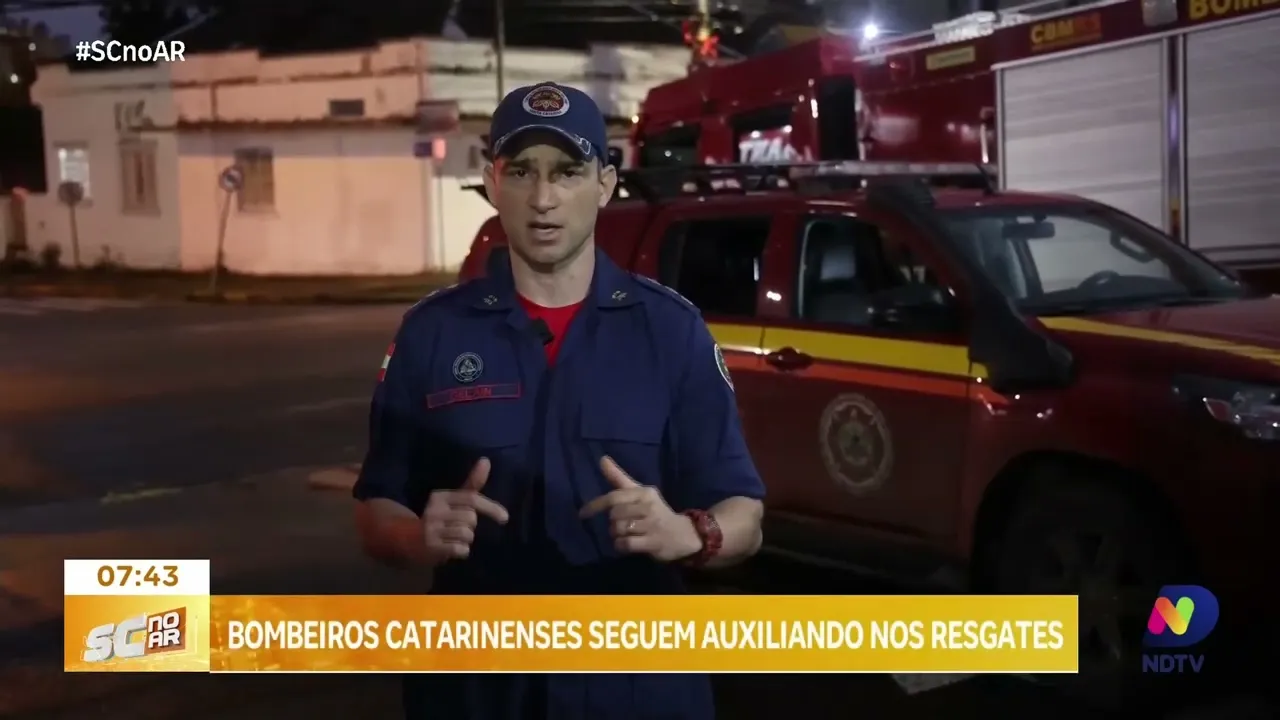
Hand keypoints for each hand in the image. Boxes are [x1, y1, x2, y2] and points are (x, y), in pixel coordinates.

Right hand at [422, 457, 508, 562]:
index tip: (505, 518)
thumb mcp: (453, 499)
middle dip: (470, 526)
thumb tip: (486, 460)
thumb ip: (472, 484)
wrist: (409, 540)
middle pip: (471, 519)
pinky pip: (461, 549)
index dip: (490, 508)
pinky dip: (462, 551)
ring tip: (452, 538)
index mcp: (440, 496)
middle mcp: (434, 511)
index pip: (471, 499)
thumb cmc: (439, 518)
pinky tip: (451, 547)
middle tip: (457, 527)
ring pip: (467, 535)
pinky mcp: (431, 547)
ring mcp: (431, 529)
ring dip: (466, 539)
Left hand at [578, 456, 701, 562]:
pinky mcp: (653, 543)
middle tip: (621, 526)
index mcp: (644, 493)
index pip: (614, 497)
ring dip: (616, 535)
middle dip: (612, 523)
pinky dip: (620, 546)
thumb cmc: (656, 512)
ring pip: (618, 530)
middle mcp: (649, 507)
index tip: (583, 514)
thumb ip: (619, 478)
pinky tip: (627, 545)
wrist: (684, 535)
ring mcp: (652, 525)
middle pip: (614, 515)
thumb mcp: (640, 493)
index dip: (595, 505)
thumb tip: (602, 459)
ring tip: (626, 534)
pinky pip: (625, 544)